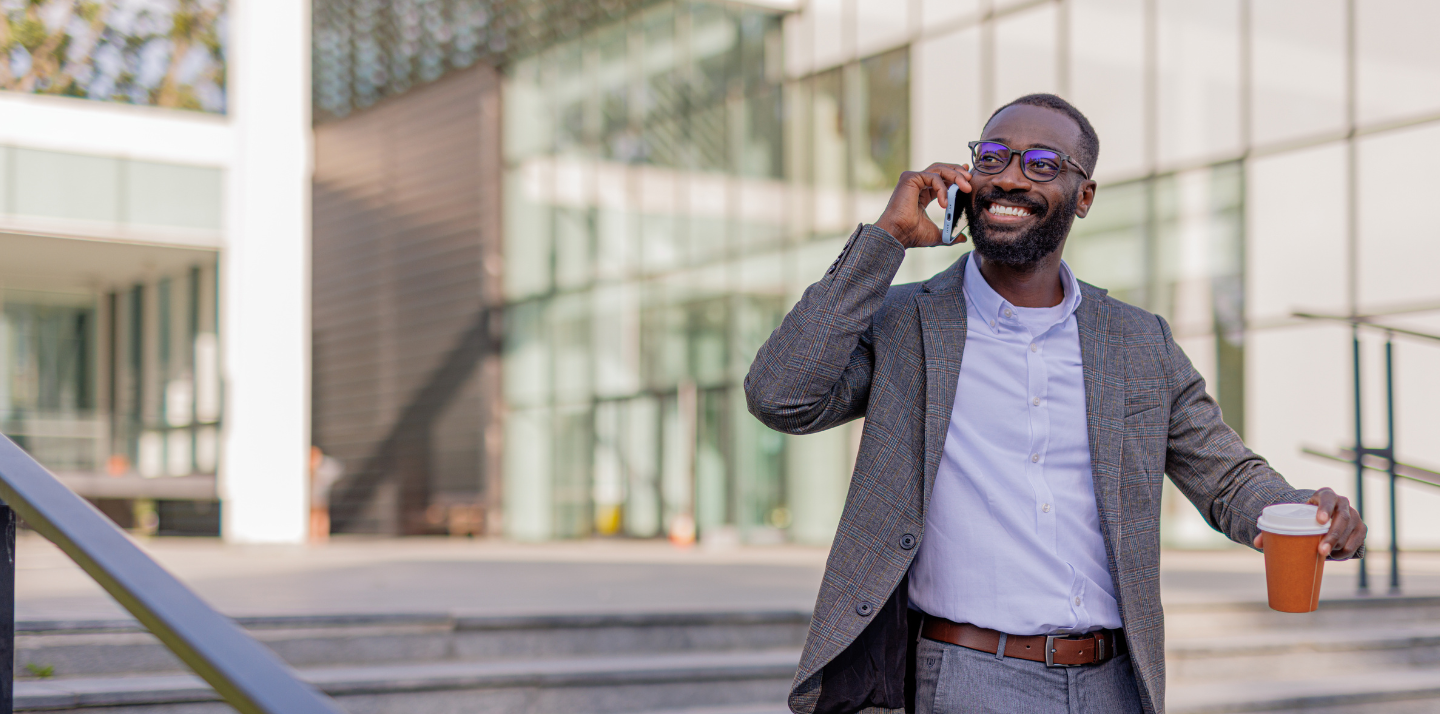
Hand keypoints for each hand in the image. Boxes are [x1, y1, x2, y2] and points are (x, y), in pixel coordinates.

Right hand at [873, 162, 971, 247]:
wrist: (898, 235)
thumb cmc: (912, 235)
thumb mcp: (937, 234)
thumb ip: (950, 233)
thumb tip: (963, 238)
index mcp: (923, 193)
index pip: (942, 179)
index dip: (956, 176)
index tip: (968, 178)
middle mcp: (917, 184)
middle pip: (942, 169)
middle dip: (958, 173)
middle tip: (970, 180)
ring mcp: (913, 179)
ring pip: (939, 169)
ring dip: (955, 176)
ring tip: (965, 188)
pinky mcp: (910, 178)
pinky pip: (933, 177)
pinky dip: (942, 188)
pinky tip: (944, 202)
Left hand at [1251, 488, 1366, 558]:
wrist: (1324, 517)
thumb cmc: (1305, 517)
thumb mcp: (1295, 517)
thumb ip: (1277, 528)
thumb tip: (1257, 543)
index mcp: (1325, 495)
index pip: (1328, 498)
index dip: (1325, 508)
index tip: (1319, 520)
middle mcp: (1343, 503)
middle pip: (1342, 518)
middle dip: (1332, 536)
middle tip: (1320, 551)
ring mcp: (1355, 515)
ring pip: (1350, 532)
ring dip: (1339, 546)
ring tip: (1324, 554)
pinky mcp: (1361, 528)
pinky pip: (1357, 542)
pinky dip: (1347, 551)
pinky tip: (1335, 555)